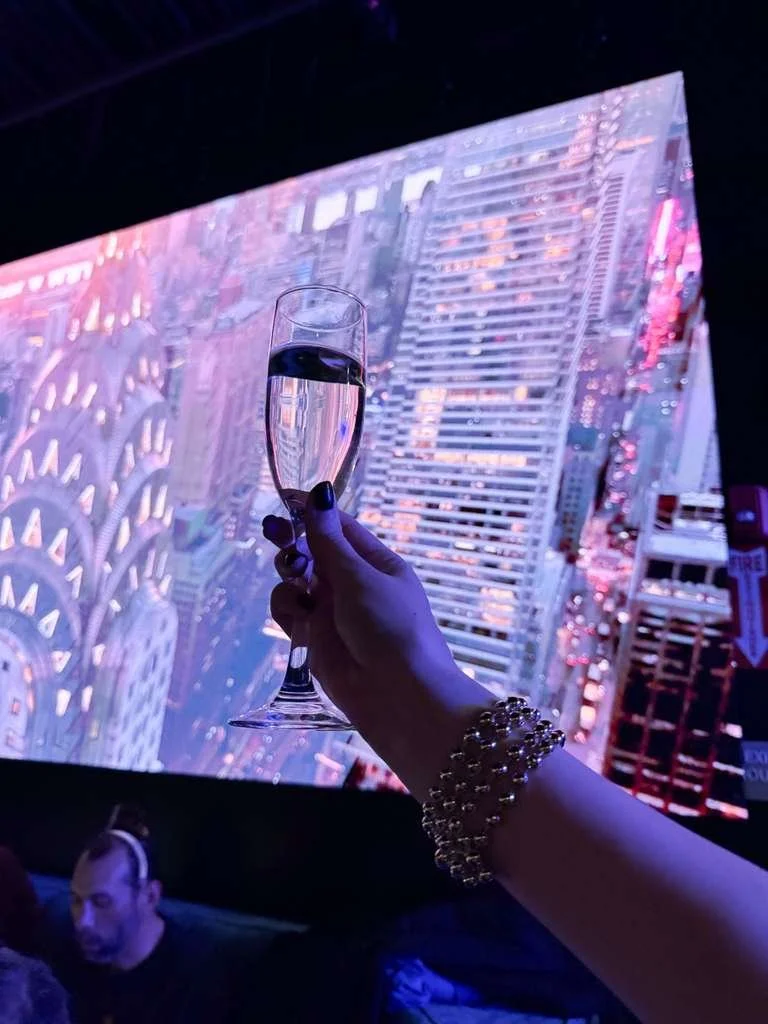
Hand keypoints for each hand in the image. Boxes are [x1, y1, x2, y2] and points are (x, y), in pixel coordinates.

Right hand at [263, 482, 488, 796]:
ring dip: (290, 577)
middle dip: (293, 542)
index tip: (284, 498)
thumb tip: (319, 492)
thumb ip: (329, 540)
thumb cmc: (390, 627)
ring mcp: (332, 611)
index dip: (312, 511)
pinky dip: (288, 609)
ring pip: (294, 580)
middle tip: (274, 532)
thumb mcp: (360, 578)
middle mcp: (352, 584)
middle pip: (312, 551)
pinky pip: (289, 611)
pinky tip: (299, 617)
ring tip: (299, 584)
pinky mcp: (314, 638)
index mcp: (376, 563)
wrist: (398, 696)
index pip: (339, 527)